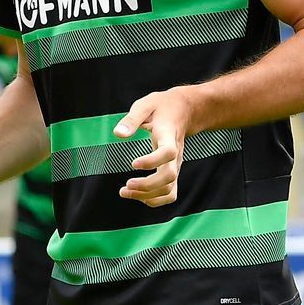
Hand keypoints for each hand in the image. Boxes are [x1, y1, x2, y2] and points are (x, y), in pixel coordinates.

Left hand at [112, 88, 194, 207]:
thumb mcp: (145, 105)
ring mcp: (176, 165)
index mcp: (168, 136)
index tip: (133, 164)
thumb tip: (118, 134)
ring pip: (169, 189)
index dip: (152, 161)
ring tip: (125, 192)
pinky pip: (169, 193)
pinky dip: (155, 200)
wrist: (185, 110)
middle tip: (126, 185)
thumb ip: (132, 119)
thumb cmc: (162, 107)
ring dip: (147, 196)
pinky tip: (138, 196)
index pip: (168, 152)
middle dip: (147, 186)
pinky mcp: (173, 171)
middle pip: (169, 176)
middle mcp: (175, 154)